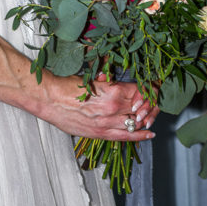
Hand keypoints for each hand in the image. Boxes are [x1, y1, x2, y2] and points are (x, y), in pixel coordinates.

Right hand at [38, 72, 157, 140]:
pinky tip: (150, 134)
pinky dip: (141, 135)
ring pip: (136, 122)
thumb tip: (114, 68)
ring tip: (151, 116)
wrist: (50, 100)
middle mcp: (114, 107)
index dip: (150, 89)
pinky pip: (127, 136)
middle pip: (142, 107)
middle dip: (150, 104)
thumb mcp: (90, 76)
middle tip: (156, 101)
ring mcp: (109, 122)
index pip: (141, 90)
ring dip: (146, 119)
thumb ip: (106, 76)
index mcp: (113, 90)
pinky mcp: (102, 133)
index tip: (154, 87)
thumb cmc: (67, 86)